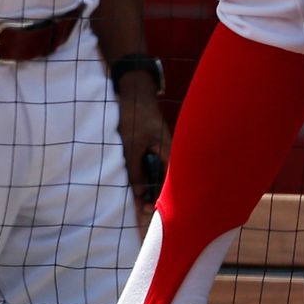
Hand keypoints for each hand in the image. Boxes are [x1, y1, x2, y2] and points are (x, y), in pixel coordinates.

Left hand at [116, 78, 171, 231]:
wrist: (135, 93)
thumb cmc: (135, 117)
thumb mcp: (131, 146)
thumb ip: (135, 171)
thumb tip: (138, 194)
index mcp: (170, 152)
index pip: (172, 182)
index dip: (163, 197)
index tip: (151, 210)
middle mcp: (171, 151)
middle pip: (168, 179)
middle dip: (157, 194)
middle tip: (144, 208)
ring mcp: (164, 148)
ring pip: (160, 172)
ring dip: (151, 184)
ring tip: (141, 198)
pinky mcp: (157, 145)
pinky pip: (155, 164)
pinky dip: (148, 173)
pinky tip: (140, 180)